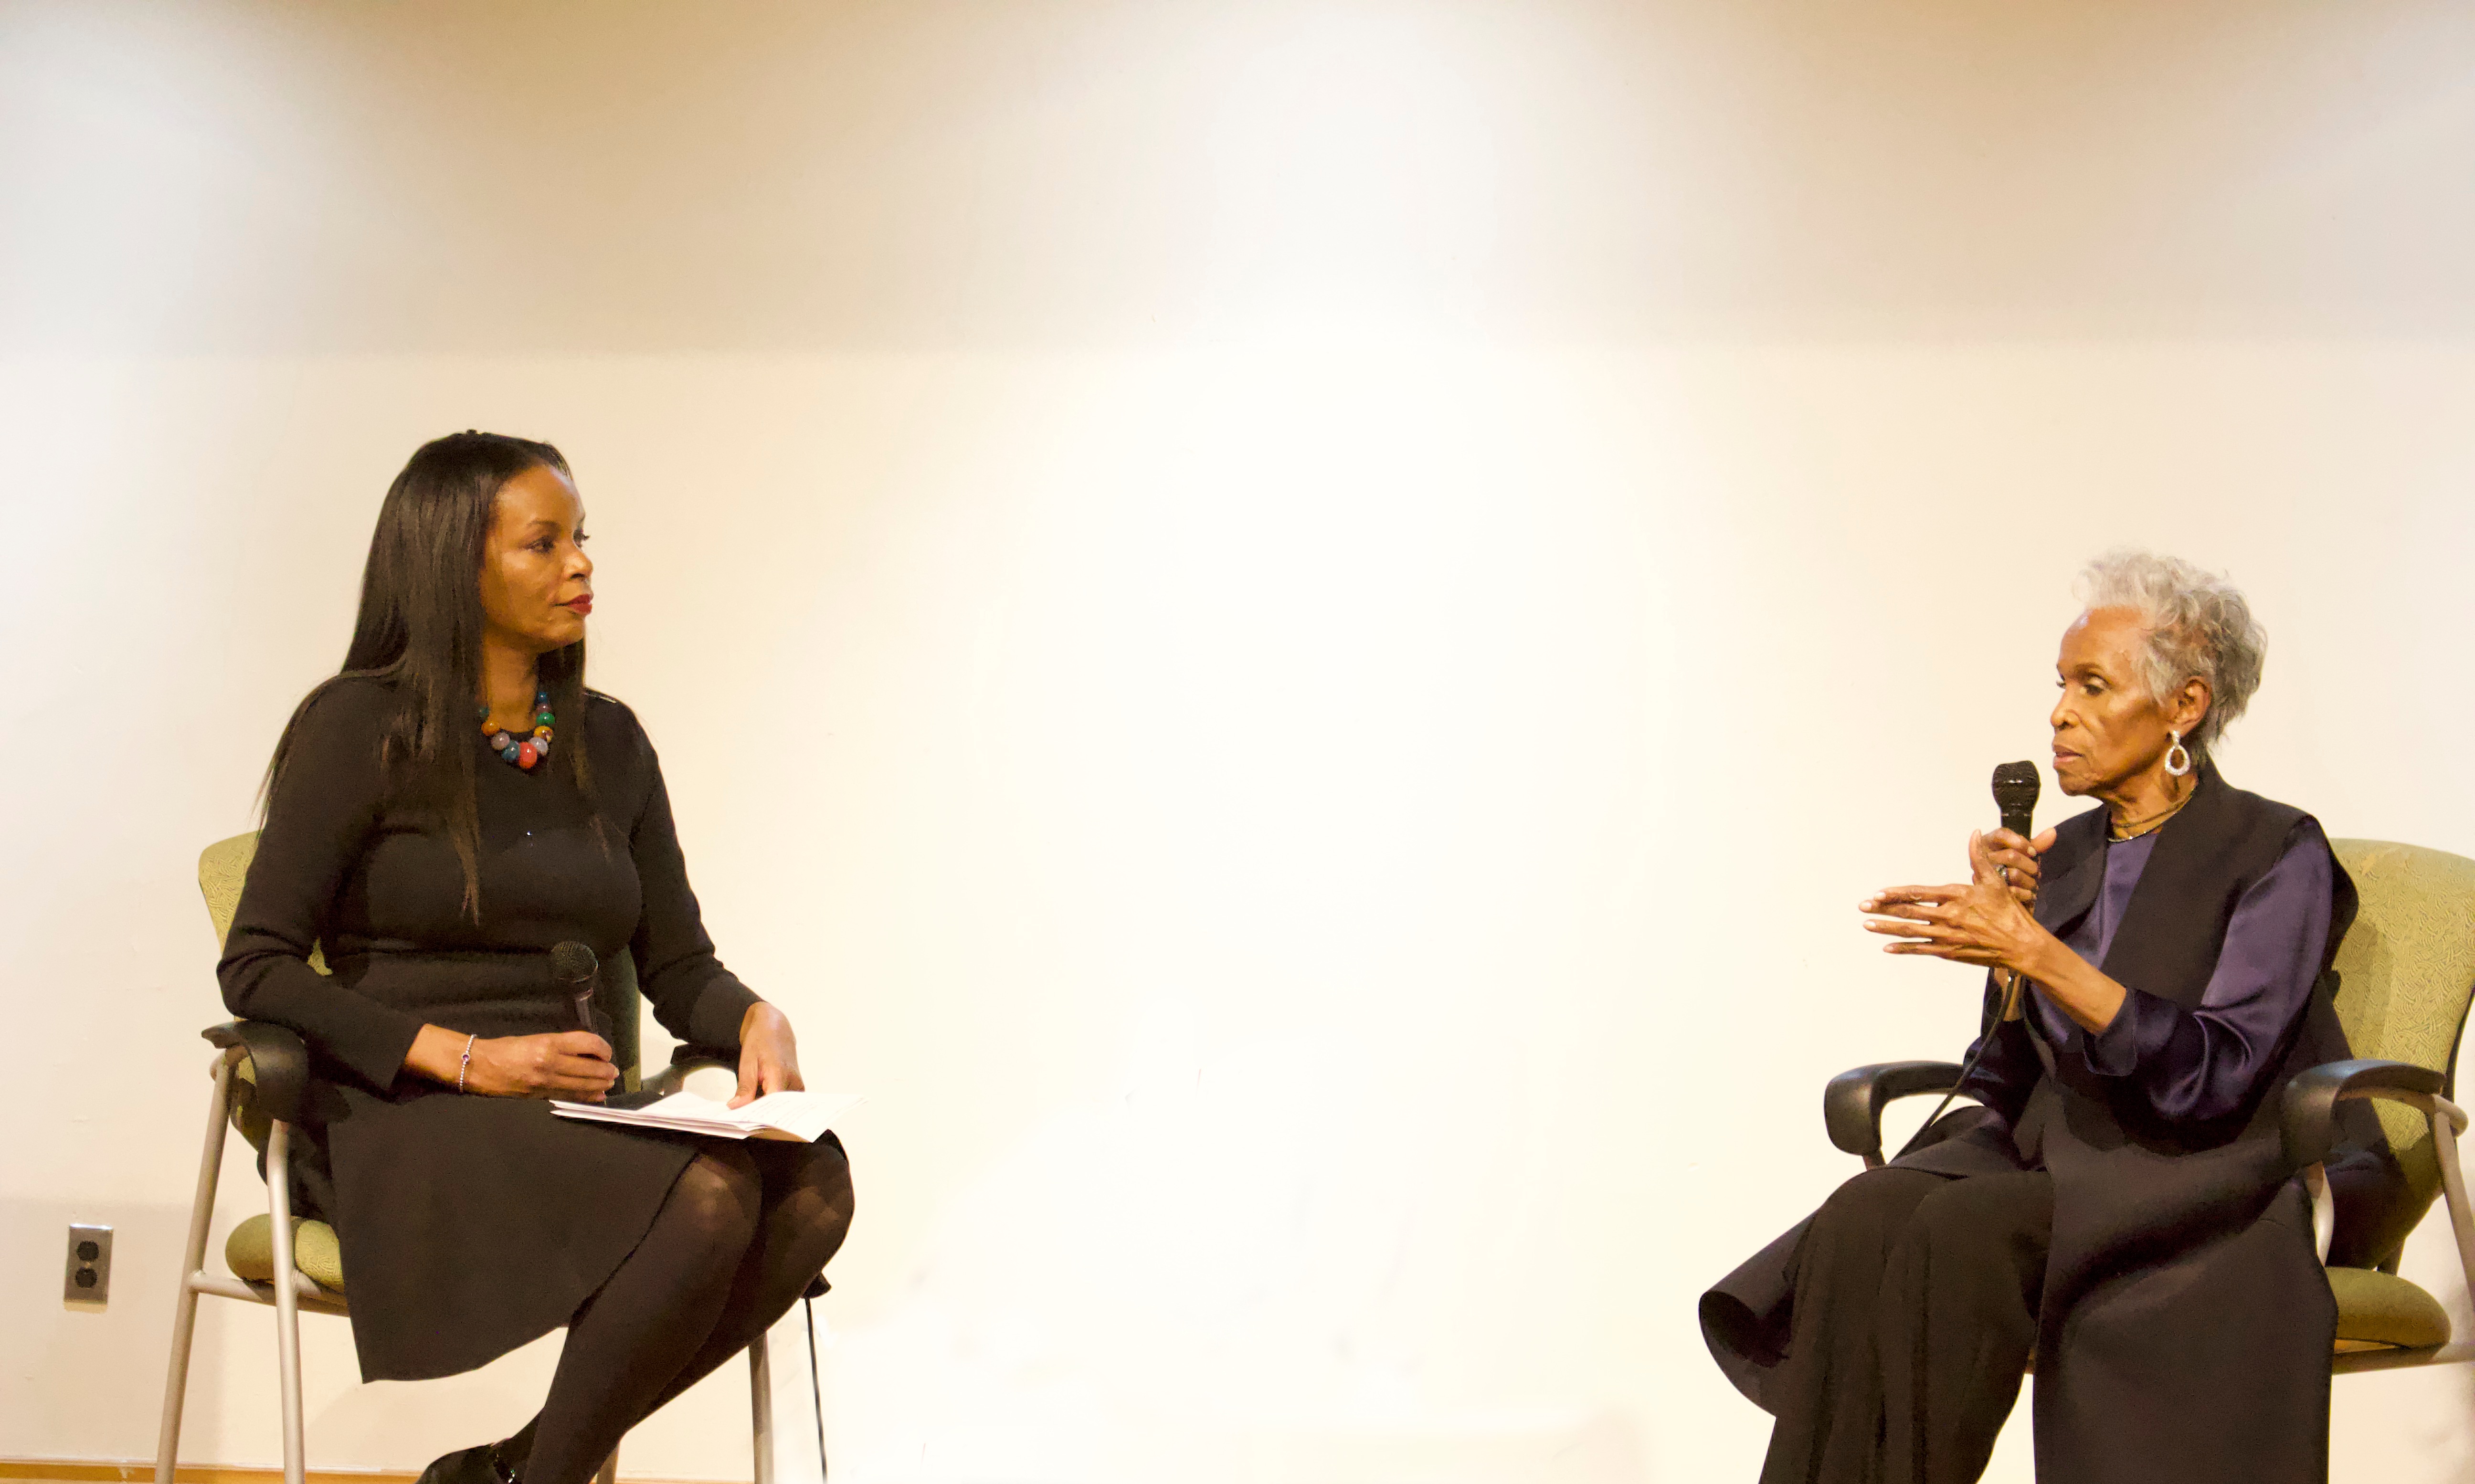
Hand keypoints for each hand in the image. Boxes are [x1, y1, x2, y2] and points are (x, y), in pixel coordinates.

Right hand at [409, 1025, 618, 1099]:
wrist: (479, 1067)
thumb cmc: (506, 1048)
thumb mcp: (535, 1038)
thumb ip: (561, 1045)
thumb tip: (586, 1052)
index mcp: (549, 1044)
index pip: (587, 1043)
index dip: (602, 1048)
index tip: (607, 1052)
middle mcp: (550, 1063)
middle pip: (590, 1068)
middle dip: (606, 1070)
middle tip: (613, 1071)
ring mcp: (546, 1082)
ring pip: (583, 1085)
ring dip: (600, 1084)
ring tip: (609, 1082)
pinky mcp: (540, 1096)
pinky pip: (569, 1097)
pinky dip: (586, 1096)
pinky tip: (597, 1096)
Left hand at [732, 1002, 803, 1108]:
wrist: (774, 1026)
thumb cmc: (762, 1038)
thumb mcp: (747, 1061)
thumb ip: (744, 1086)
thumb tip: (736, 1106)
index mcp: (780, 1074)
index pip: (771, 1106)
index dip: (757, 1116)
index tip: (743, 1120)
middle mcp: (793, 1082)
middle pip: (777, 1109)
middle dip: (759, 1115)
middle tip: (741, 1116)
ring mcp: (797, 1085)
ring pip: (780, 1107)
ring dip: (765, 1110)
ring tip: (748, 1108)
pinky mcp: (796, 1086)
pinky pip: (783, 1101)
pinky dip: (771, 1104)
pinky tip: (759, 1102)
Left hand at [1861, 830, 2050, 973]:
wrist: (2021, 945)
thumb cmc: (2009, 912)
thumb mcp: (1995, 882)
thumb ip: (1980, 857)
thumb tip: (1975, 833)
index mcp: (1956, 897)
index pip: (1918, 894)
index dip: (1896, 894)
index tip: (1877, 894)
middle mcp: (1948, 917)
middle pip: (1908, 912)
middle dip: (1882, 910)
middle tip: (1862, 907)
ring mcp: (1947, 936)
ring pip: (1910, 931)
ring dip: (1886, 928)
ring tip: (1867, 925)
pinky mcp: (1950, 952)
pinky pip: (1921, 949)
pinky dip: (1903, 948)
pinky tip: (1887, 947)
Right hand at [1983, 826, 2058, 908]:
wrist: (2000, 895)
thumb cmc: (2012, 869)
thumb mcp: (2023, 854)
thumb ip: (2037, 844)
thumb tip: (2052, 832)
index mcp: (1988, 843)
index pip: (2001, 835)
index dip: (2020, 842)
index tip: (2033, 852)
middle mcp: (1983, 857)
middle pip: (2011, 855)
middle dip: (2029, 865)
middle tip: (2036, 871)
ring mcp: (1984, 876)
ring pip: (2013, 874)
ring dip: (2029, 880)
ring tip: (2033, 884)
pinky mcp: (1991, 894)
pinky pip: (2013, 891)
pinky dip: (2026, 893)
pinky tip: (2029, 894)